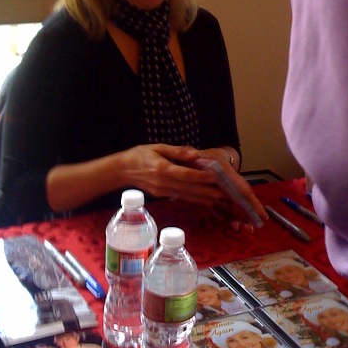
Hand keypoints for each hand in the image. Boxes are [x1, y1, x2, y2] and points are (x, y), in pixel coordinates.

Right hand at [124, 144, 266, 226]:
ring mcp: (163, 191)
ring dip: (205, 198)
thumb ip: (176, 151)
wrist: (122, 170)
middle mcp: (164, 182)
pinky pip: (182, 198)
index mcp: (162, 168)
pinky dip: (195, 199)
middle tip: (225, 194)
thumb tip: (194, 153)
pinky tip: (207, 201)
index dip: (201, 176)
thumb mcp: (157, 147)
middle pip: (189, 189)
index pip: (185, 174)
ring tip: (221, 199)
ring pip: (187, 196)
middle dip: (208, 191)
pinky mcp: (163, 196)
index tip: (216, 176)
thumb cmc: (140, 155)